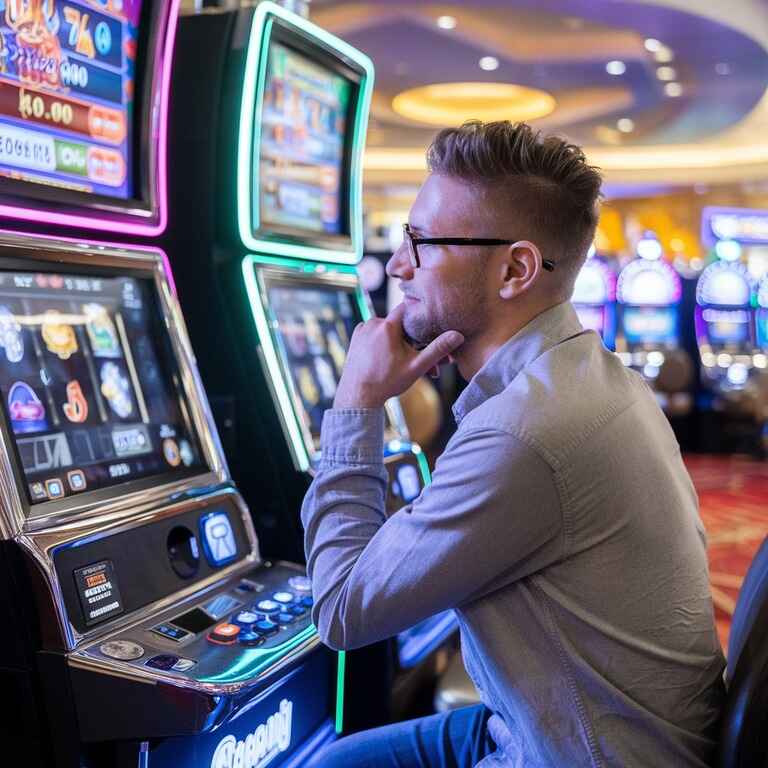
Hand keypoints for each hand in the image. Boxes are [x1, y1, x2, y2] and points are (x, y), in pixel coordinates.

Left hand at [333, 303, 463, 408]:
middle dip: (411, 339)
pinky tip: (389, 360)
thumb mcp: (416, 367)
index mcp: (388, 326)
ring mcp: (362, 329)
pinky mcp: (356, 337)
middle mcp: (372, 323)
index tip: (426, 326)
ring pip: (386, 330)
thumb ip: (437, 349)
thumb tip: (458, 336)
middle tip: (419, 359)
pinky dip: (383, 344)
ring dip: (397, 343)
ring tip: (404, 363)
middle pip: (399, 324)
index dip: (419, 316)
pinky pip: (374, 334)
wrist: (357, 396)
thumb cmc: (386, 382)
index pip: (408, 308)